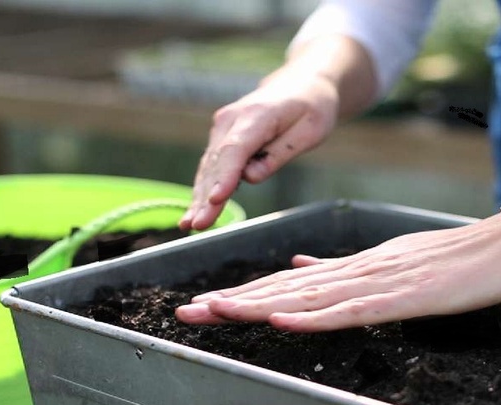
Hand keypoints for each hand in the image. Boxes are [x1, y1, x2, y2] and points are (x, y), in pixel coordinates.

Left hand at [174, 218, 500, 331]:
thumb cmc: (455, 258)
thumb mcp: (393, 262)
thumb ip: (345, 269)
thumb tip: (298, 270)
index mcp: (355, 267)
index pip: (289, 284)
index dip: (245, 294)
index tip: (205, 304)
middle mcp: (358, 270)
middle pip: (286, 290)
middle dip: (235, 302)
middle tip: (188, 313)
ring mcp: (380, 282)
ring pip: (309, 298)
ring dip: (260, 307)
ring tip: (217, 312)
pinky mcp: (404, 297)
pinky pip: (352, 310)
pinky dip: (315, 316)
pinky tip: (284, 321)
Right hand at [180, 70, 339, 229]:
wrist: (301, 83)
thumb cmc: (311, 107)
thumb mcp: (311, 129)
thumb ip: (280, 153)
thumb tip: (251, 177)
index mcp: (257, 115)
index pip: (236, 149)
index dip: (225, 176)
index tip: (216, 199)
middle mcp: (231, 120)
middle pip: (217, 163)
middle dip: (206, 196)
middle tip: (197, 225)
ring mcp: (223, 127)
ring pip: (209, 167)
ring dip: (198, 197)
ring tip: (189, 224)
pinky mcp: (222, 137)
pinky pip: (212, 166)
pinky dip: (204, 188)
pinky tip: (195, 211)